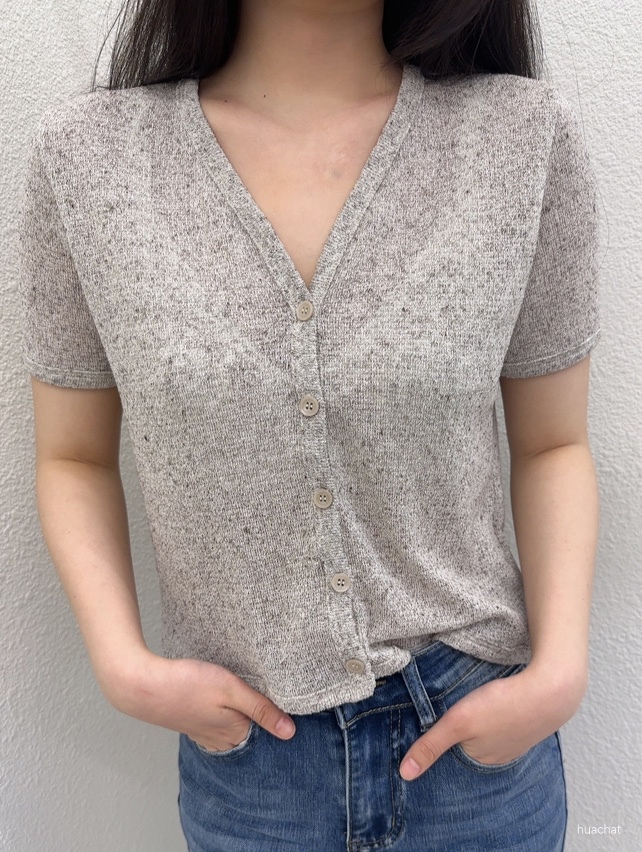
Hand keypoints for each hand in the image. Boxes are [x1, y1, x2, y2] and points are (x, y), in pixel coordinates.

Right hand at [103, 649, 296, 751]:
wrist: (143, 686)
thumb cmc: (188, 684)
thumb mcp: (232, 690)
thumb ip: (261, 709)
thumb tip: (290, 733)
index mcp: (235, 734)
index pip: (266, 726)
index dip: (271, 708)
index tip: (272, 691)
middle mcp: (221, 740)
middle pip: (249, 726)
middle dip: (255, 710)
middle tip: (248, 686)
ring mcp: (204, 733)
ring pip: (232, 723)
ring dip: (236, 708)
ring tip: (232, 688)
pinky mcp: (192, 722)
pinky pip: (215, 720)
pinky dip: (221, 709)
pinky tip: (216, 695)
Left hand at [399, 661, 585, 780]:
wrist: (552, 689)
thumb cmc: (503, 705)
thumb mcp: (459, 722)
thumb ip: (431, 745)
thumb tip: (405, 773)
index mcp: (481, 760)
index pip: (450, 755)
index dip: (440, 740)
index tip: (434, 725)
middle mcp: (498, 755)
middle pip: (468, 744)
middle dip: (458, 731)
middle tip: (454, 708)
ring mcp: (515, 739)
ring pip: (486, 731)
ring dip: (478, 719)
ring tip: (473, 702)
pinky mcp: (525, 721)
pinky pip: (502, 721)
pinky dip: (495, 712)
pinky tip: (494, 700)